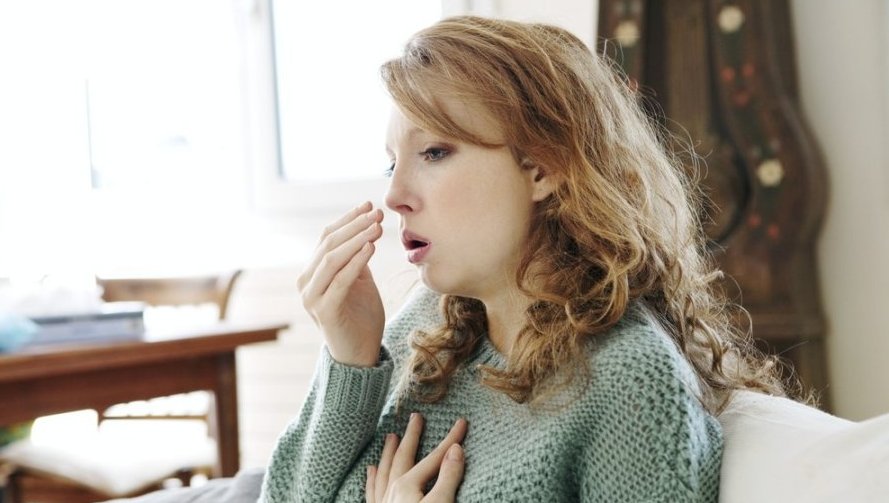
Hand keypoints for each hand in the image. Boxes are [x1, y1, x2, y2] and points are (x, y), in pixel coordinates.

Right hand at [298, 201, 384, 366]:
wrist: (359, 354)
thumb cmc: (361, 315)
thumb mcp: (359, 279)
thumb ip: (356, 257)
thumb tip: (366, 226)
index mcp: (312, 272)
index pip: (327, 237)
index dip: (347, 219)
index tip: (368, 204)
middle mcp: (306, 282)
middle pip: (329, 244)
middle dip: (354, 225)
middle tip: (376, 212)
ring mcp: (312, 297)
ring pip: (333, 259)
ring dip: (356, 239)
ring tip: (376, 226)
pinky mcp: (325, 311)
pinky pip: (341, 280)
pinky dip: (356, 262)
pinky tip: (371, 248)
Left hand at [366, 415, 467, 502]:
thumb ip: (448, 477)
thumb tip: (456, 449)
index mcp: (407, 485)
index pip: (434, 457)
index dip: (450, 439)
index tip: (461, 422)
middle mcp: (392, 490)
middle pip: (403, 457)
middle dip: (411, 436)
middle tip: (416, 417)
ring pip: (385, 471)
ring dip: (389, 452)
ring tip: (391, 437)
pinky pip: (373, 491)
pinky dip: (372, 478)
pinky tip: (371, 470)